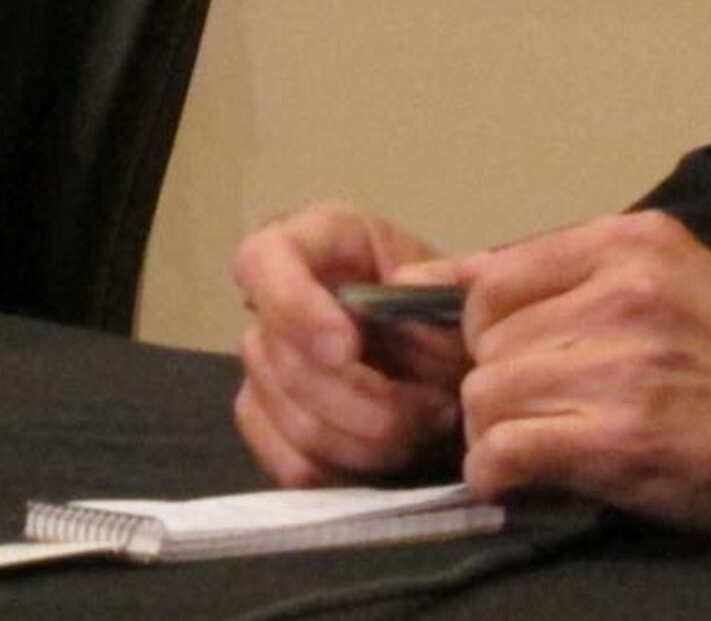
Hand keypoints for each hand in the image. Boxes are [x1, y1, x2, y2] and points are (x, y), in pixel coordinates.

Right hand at [232, 203, 470, 486]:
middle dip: (368, 402)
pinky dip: (348, 470)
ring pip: (296, 422)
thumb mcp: (447, 288)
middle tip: (435, 410)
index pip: (262, 263)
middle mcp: (272, 300)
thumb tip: (402, 329)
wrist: (448, 350)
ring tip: (426, 428)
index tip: (346, 350)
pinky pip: (291, 464)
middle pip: (285, 363)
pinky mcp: (266, 421)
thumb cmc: (444, 306)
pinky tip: (390, 456)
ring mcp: (261, 364)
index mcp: (312, 241)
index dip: (295, 309)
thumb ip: (428, 305)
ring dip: (371, 440)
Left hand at [449, 210, 710, 537]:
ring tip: (532, 445)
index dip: (482, 324)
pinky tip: (517, 478)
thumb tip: (453, 284)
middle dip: (496, 379)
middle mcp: (620, 292)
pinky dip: (497, 471)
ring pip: (486, 393)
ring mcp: (619, 366)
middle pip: (486, 338)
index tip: (497, 356)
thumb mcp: (668, 278)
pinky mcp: (619, 438)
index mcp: (629, 243)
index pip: (492, 274)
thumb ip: (575, 276)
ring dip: (496, 429)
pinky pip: (505, 449)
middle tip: (534, 409)